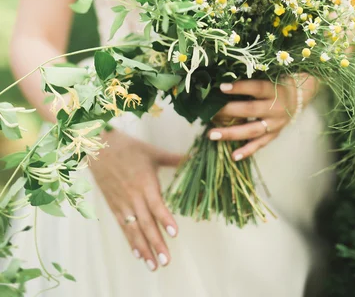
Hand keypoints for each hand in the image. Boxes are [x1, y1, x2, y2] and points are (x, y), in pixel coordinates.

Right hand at [90, 128, 182, 271]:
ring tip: (154, 265)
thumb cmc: (129, 148)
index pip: (156, 204)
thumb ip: (175, 159)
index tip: (175, 233)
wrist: (100, 148)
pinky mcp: (114, 206)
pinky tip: (138, 254)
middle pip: (146, 223)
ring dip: (144, 248)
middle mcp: (134, 196)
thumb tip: (195, 157)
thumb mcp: (153, 152)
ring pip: (134, 230)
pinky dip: (130, 242)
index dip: (165, 219)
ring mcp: (123, 203)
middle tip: (166, 260)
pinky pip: (123, 227)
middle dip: (156, 243)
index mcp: (145, 183)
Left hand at [208, 75, 317, 160]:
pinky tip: (233, 156)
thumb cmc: (277, 82)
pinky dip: (247, 151)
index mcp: (274, 90)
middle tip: (209, 111)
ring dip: (231, 133)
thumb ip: (252, 78)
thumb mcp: (269, 76)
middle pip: (251, 110)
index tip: (221, 86)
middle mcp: (276, 108)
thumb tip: (223, 78)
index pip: (256, 88)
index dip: (240, 87)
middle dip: (228, 111)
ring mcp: (275, 123)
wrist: (299, 96)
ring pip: (252, 131)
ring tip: (212, 135)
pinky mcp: (274, 134)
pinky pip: (260, 144)